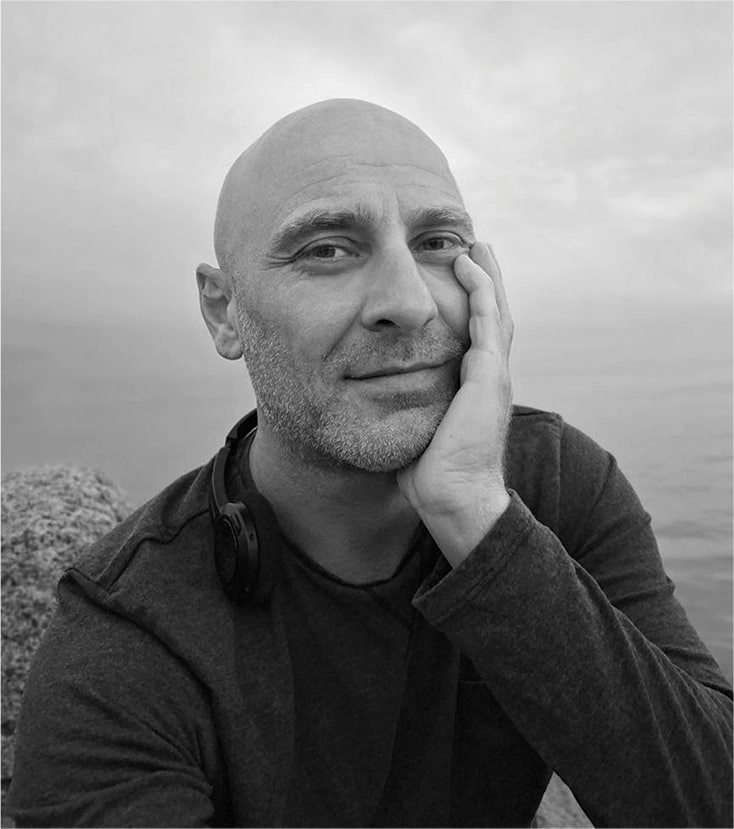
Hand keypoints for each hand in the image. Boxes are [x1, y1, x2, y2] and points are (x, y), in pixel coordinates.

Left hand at [397, 242, 513, 565]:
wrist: (454, 499)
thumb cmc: (430, 474)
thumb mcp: (417, 429)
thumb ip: (406, 408)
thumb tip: (373, 399)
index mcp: (475, 389)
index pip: (477, 338)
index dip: (470, 308)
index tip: (457, 282)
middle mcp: (491, 377)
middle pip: (493, 317)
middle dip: (484, 283)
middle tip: (473, 250)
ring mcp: (494, 375)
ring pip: (495, 310)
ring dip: (486, 276)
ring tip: (474, 246)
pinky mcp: (489, 376)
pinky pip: (487, 319)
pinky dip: (480, 288)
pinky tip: (467, 263)